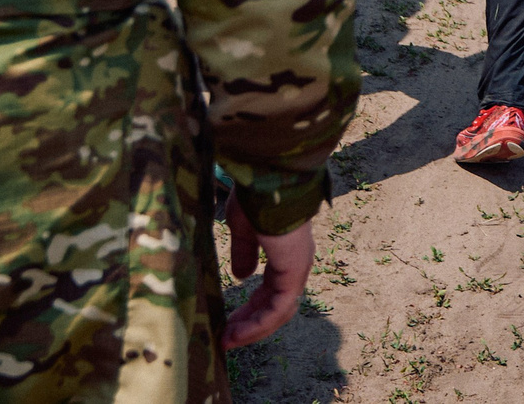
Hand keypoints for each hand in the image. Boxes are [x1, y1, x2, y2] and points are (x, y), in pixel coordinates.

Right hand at [221, 193, 312, 349]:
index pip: (270, 289)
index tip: (227, 320)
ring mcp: (298, 268)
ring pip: (279, 311)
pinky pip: (278, 308)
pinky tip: (238, 332)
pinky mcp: (294, 272)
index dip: (250, 307)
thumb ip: (244, 252)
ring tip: (228, 340)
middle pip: (275, 304)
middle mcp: (295, 263)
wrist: (267, 182)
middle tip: (226, 336)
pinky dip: (259, 324)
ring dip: (253, 328)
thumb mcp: (244, 229)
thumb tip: (242, 276)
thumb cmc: (255, 197)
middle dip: (250, 322)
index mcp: (285, 252)